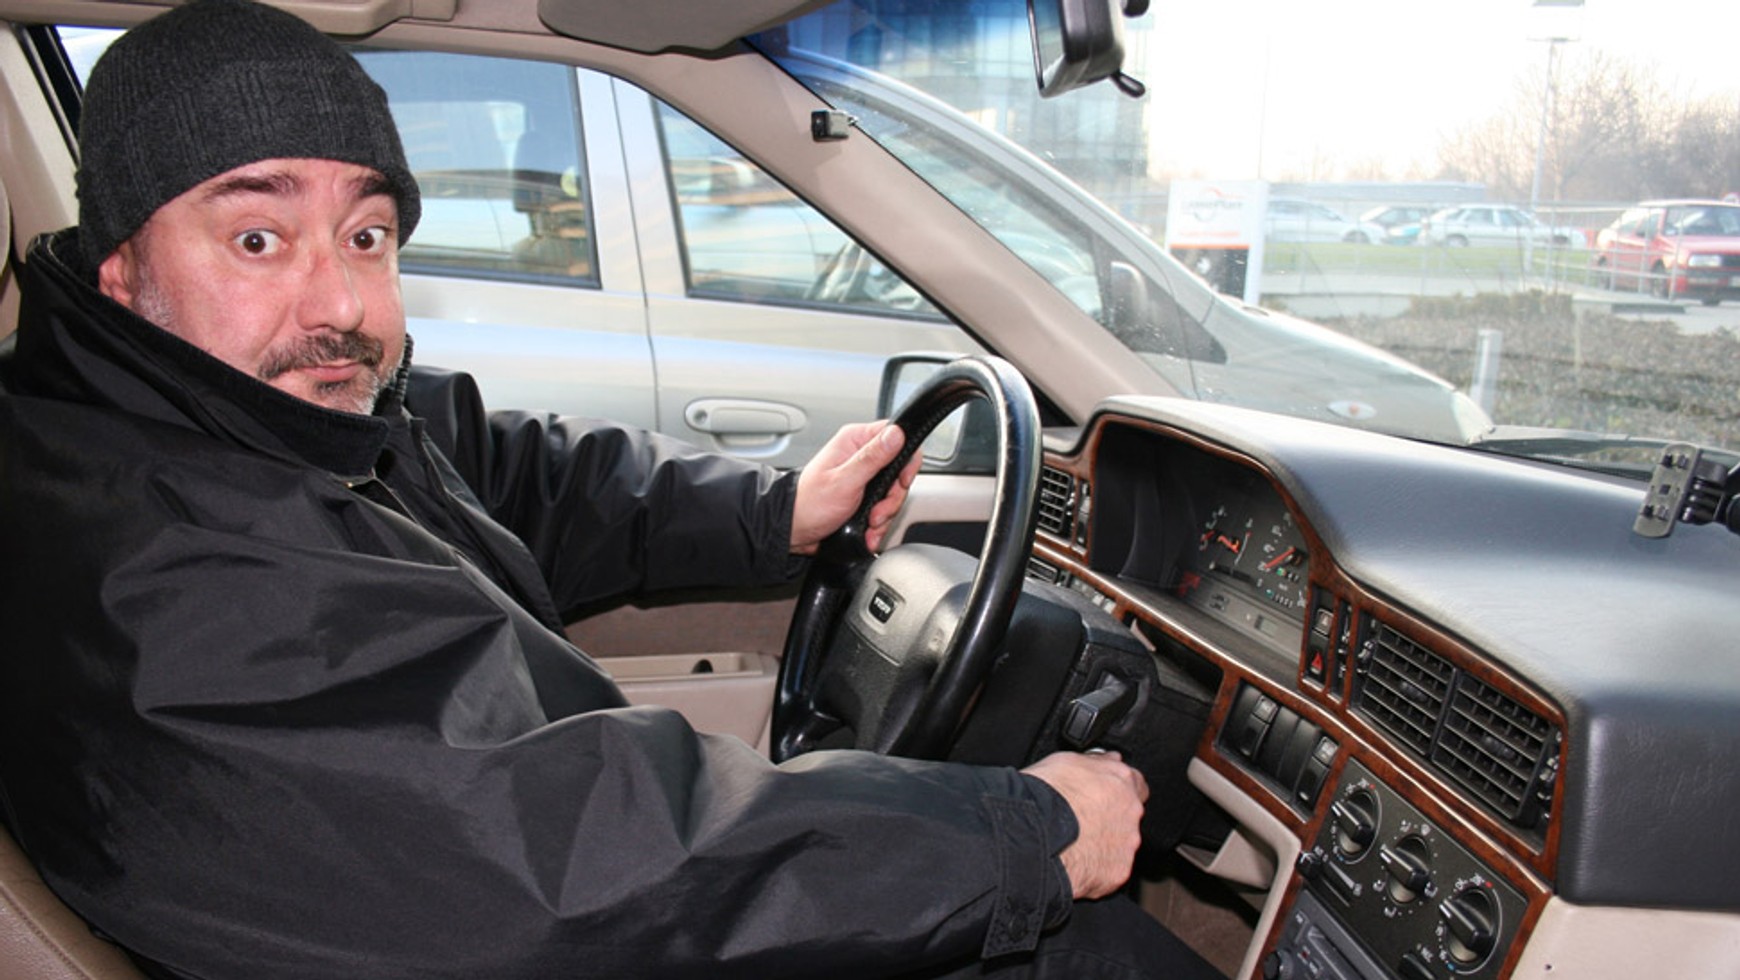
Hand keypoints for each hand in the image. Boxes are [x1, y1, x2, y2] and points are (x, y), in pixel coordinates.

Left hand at [790, 420, 921, 554]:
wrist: (795, 531)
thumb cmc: (809, 504)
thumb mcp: (844, 481)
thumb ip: (872, 457)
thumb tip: (897, 433)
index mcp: (854, 441)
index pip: (896, 435)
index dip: (906, 459)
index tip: (901, 481)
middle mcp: (860, 454)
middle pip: (898, 469)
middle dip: (892, 497)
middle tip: (878, 511)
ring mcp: (863, 476)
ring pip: (893, 491)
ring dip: (885, 513)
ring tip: (869, 523)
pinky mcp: (863, 494)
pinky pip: (884, 506)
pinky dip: (879, 522)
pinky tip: (868, 530)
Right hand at [1021, 751, 1147, 899]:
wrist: (1035, 834)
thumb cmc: (1046, 795)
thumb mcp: (1067, 760)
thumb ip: (1096, 762)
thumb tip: (1108, 759)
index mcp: (1121, 780)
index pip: (1135, 782)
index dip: (1118, 788)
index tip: (1104, 793)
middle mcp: (1131, 811)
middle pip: (1128, 815)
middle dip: (1109, 817)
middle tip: (1081, 819)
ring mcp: (1127, 843)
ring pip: (1121, 844)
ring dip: (1103, 843)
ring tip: (1074, 842)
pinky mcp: (1118, 871)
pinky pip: (1110, 869)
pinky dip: (1096, 867)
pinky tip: (1075, 860)